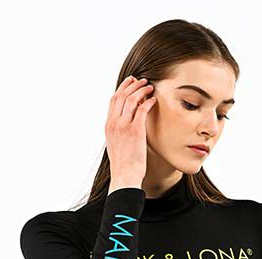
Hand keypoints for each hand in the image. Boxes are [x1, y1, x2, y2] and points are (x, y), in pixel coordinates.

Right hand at [105, 75, 155, 192]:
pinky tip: (153, 100)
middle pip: (121, 95)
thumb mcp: (115, 145)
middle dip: (132, 84)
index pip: (113, 100)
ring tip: (150, 87)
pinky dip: (148, 102)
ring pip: (131, 99)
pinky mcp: (135, 131)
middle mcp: (114, 123)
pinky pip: (142, 110)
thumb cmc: (123, 164)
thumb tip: (125, 127)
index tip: (131, 82)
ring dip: (141, 90)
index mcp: (108, 125)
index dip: (123, 88)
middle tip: (142, 80)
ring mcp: (124, 126)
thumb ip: (118, 132)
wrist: (124, 176)